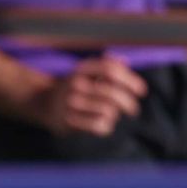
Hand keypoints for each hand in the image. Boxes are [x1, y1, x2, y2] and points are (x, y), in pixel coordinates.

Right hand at [31, 55, 146, 136]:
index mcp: (82, 69)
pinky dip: (106, 126)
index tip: (142, 91)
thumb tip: (124, 61)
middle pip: (113, 93)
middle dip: (129, 103)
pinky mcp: (68, 121)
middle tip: (133, 110)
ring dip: (115, 115)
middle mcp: (75, 84)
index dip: (131, 80)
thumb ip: (108, 66)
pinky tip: (104, 124)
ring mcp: (70, 103)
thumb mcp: (88, 72)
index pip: (111, 70)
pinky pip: (98, 125)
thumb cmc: (76, 87)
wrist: (44, 104)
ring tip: (112, 115)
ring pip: (108, 111)